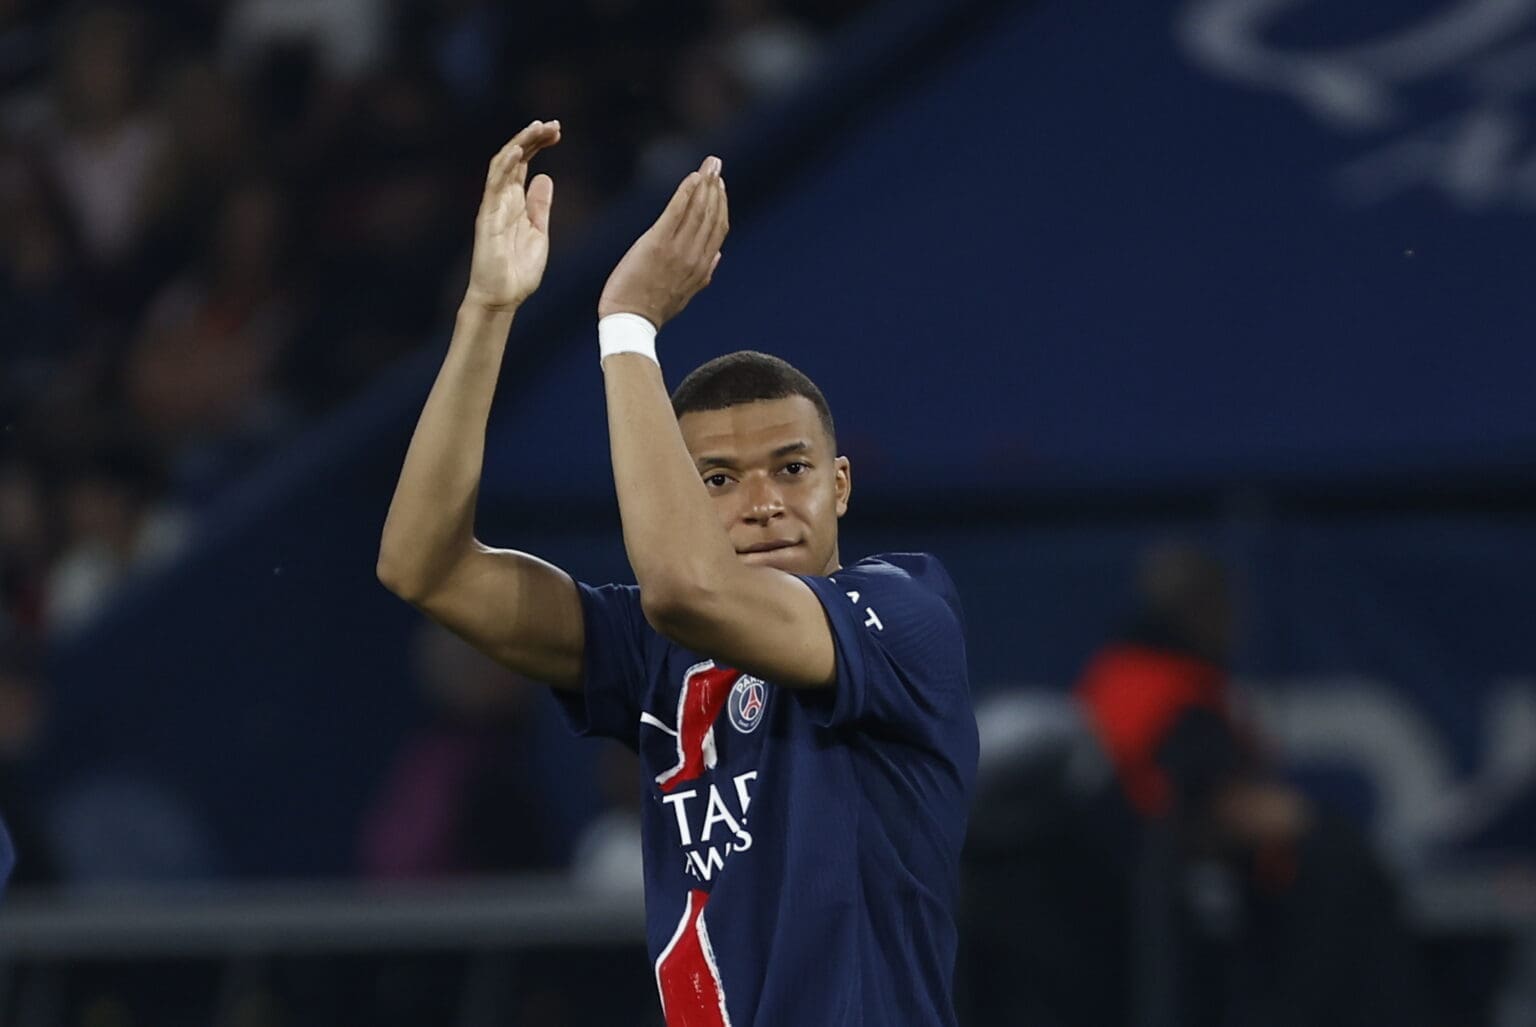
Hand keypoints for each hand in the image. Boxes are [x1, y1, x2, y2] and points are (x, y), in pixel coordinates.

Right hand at [464, 120, 560, 311]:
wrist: (504, 297)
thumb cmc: (518, 270)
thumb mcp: (538, 232)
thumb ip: (540, 206)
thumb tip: (545, 177)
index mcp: (514, 201)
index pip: (524, 163)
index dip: (538, 144)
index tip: (557, 132)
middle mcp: (502, 198)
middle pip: (514, 157)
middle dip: (533, 137)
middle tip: (553, 124)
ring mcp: (493, 205)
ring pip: (503, 164)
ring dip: (521, 143)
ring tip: (538, 127)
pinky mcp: (488, 217)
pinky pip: (494, 186)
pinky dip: (505, 166)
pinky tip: (518, 150)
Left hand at [599, 155, 728, 327]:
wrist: (630, 321)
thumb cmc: (651, 309)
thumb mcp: (684, 294)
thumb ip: (703, 274)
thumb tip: (716, 256)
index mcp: (701, 267)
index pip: (719, 228)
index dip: (722, 204)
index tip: (720, 185)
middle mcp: (694, 256)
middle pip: (712, 215)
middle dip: (716, 187)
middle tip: (716, 165)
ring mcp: (677, 250)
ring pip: (698, 211)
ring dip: (705, 185)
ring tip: (708, 166)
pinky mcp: (657, 244)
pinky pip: (676, 212)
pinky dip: (686, 192)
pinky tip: (691, 178)